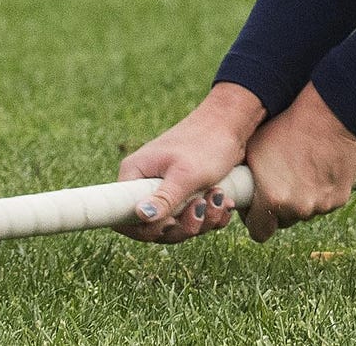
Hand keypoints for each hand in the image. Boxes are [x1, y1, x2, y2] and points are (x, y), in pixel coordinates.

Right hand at [116, 83, 262, 243]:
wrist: (232, 124)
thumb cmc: (207, 142)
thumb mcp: (186, 174)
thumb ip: (165, 198)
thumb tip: (141, 216)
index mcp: (136, 175)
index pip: (123, 217)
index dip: (145, 231)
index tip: (170, 224)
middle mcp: (145, 184)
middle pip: (154, 228)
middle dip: (183, 225)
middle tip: (203, 207)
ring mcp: (165, 190)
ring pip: (176, 225)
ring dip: (202, 220)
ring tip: (220, 197)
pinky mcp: (185, 194)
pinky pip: (192, 219)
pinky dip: (211, 216)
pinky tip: (225, 201)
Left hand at [236, 83, 355, 242]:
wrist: (329, 113)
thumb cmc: (287, 125)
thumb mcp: (254, 149)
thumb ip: (246, 177)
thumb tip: (237, 188)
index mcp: (272, 199)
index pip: (258, 232)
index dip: (255, 219)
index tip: (256, 206)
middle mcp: (297, 209)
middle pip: (283, 221)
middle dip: (279, 207)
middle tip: (279, 180)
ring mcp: (321, 206)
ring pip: (304, 211)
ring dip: (301, 198)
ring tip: (301, 168)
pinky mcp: (340, 198)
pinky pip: (324, 202)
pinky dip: (320, 191)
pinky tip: (318, 167)